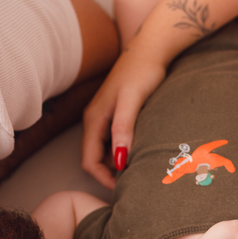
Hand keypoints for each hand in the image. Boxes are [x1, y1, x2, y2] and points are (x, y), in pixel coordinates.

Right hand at [80, 47, 167, 188]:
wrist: (149, 49)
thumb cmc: (142, 73)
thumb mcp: (132, 101)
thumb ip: (123, 128)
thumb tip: (119, 159)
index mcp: (94, 120)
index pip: (88, 161)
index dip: (103, 178)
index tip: (122, 189)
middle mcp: (94, 120)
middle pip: (94, 158)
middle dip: (108, 174)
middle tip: (132, 184)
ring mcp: (103, 117)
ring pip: (103, 150)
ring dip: (116, 164)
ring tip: (136, 172)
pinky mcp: (114, 113)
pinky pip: (112, 141)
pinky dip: (122, 151)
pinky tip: (138, 153)